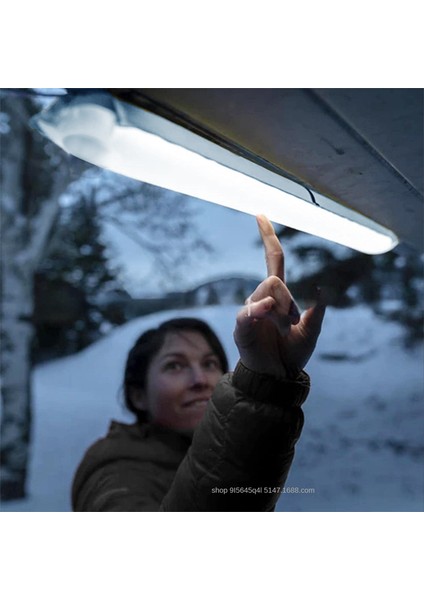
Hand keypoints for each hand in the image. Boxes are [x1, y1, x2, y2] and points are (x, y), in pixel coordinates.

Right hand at [234, 215, 325, 378]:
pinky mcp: (242, 326)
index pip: (272, 259)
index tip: (261, 215)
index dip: (267, 237)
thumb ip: (317, 311)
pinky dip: (261, 309)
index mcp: (278, 296)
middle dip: (289, 300)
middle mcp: (262, 298)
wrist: (278, 377)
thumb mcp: (311, 330)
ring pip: (267, 292)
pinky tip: (266, 312)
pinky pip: (250, 310)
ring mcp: (250, 311)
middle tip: (292, 323)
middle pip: (274, 279)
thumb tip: (325, 288)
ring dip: (281, 312)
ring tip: (283, 332)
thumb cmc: (292, 354)